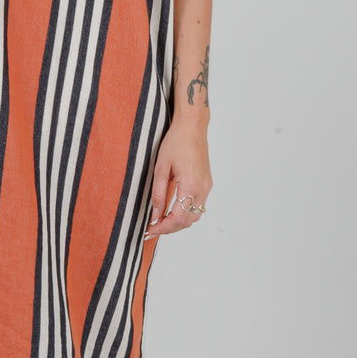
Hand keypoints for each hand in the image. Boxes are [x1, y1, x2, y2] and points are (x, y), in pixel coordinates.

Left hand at [144, 124, 211, 238]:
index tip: (150, 230)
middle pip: (188, 221)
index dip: (163, 228)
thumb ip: (158, 194)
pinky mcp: (207, 184)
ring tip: (161, 221)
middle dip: (170, 228)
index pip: (178, 218)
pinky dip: (185, 213)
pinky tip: (172, 211)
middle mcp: (202, 188)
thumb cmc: (176, 142)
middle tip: (152, 228)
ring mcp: (207, 187)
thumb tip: (156, 215)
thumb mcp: (161, 168)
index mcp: (190, 184)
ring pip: (194, 216)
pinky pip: (198, 206)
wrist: (192, 127)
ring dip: (178, 222)